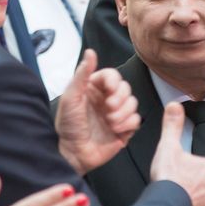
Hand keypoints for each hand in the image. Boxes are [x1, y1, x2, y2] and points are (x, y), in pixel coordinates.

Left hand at [55, 49, 140, 174]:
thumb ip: (82, 74)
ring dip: (123, 113)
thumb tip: (91, 52)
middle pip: (126, 88)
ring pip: (134, 104)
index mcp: (94, 89)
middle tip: (108, 109)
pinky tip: (115, 131)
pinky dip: (128, 124)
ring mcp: (116, 114)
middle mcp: (107, 99)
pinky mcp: (124, 129)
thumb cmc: (67, 125)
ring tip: (109, 122)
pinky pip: (136, 120)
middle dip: (120, 99)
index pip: (113, 76)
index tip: (109, 90)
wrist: (72, 153)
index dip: (114, 82)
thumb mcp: (71, 97)